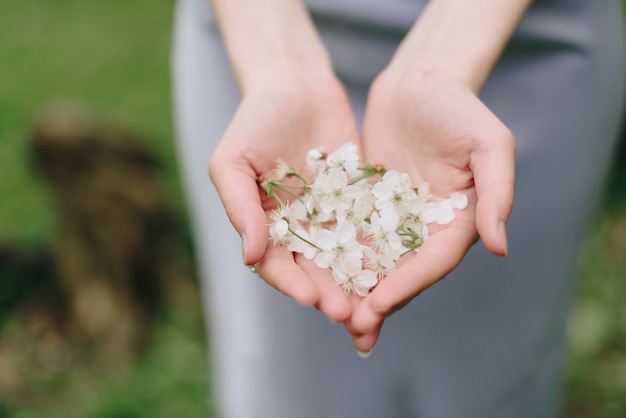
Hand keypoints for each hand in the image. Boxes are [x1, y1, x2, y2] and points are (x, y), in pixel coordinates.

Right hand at [209, 72, 359, 322]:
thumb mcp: (232, 160)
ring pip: (344, 258)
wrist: (296, 84)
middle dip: (329, 294)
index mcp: (265, 226)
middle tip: (347, 314)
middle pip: (314, 270)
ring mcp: (330, 216)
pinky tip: (395, 267)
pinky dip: (380, 250)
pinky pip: (370, 228)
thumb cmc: (254, 120)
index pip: (277, 265)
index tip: (310, 298)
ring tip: (373, 304)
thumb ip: (238, 206)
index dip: (292, 283)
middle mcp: (299, 228)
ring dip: (356, 283)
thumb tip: (250, 256)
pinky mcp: (358, 200)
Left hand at [346, 69, 514, 350]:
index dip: (407, 285)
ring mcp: (398, 218)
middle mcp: (427, 227)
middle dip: (380, 302)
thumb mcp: (489, 144)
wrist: (421, 82)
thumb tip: (501, 247)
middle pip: (404, 272)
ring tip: (335, 319)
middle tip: (355, 331)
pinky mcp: (371, 205)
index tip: (379, 306)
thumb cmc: (459, 107)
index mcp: (459, 220)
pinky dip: (341, 259)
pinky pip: (355, 236)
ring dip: (358, 292)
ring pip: (377, 263)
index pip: (432, 262)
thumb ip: (496, 193)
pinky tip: (320, 278)